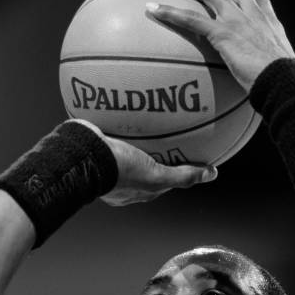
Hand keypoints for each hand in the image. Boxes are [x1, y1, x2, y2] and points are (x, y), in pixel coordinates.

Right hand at [75, 120, 217, 205]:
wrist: (82, 157)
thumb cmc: (119, 172)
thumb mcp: (156, 176)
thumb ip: (183, 176)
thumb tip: (212, 174)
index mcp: (132, 191)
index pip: (160, 181)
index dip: (174, 169)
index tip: (186, 155)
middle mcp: (119, 179)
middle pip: (143, 162)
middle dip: (155, 149)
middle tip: (168, 132)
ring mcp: (105, 162)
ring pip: (127, 146)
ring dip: (137, 133)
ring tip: (150, 113)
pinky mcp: (95, 145)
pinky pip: (111, 129)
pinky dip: (119, 119)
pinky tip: (128, 102)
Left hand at [146, 0, 294, 91]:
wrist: (283, 80)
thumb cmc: (283, 82)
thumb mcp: (279, 68)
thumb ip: (266, 66)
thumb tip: (261, 81)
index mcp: (267, 20)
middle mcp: (252, 13)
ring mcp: (237, 20)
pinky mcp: (223, 33)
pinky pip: (191, 19)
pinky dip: (170, 12)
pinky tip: (153, 9)